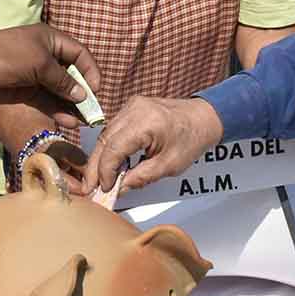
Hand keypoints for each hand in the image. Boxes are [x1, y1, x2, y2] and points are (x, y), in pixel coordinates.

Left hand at [0, 25, 102, 128]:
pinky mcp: (28, 92)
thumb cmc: (8, 55)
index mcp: (52, 41)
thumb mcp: (40, 64)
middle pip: (72, 76)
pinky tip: (69, 122)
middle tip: (93, 111)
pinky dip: (58, 112)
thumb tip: (83, 95)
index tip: (96, 89)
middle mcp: (47, 58)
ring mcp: (37, 76)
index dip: (90, 71)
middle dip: (83, 93)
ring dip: (72, 106)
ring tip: (84, 122)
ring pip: (61, 93)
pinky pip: (48, 103)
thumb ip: (63, 81)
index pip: (80, 54)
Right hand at [81, 96, 224, 195]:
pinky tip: (109, 164)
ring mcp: (131, 106)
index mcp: (146, 122)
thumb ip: (141, 177)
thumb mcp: (169, 165)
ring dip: (100, 158)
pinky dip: (109, 147)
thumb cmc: (192, 139)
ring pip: (105, 134)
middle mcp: (134, 109)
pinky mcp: (131, 108)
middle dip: (95, 167)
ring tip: (97, 180)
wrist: (204, 118)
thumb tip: (118, 189)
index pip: (114, 149)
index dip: (105, 172)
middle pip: (104, 140)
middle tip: (89, 188)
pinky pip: (113, 129)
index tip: (104, 189)